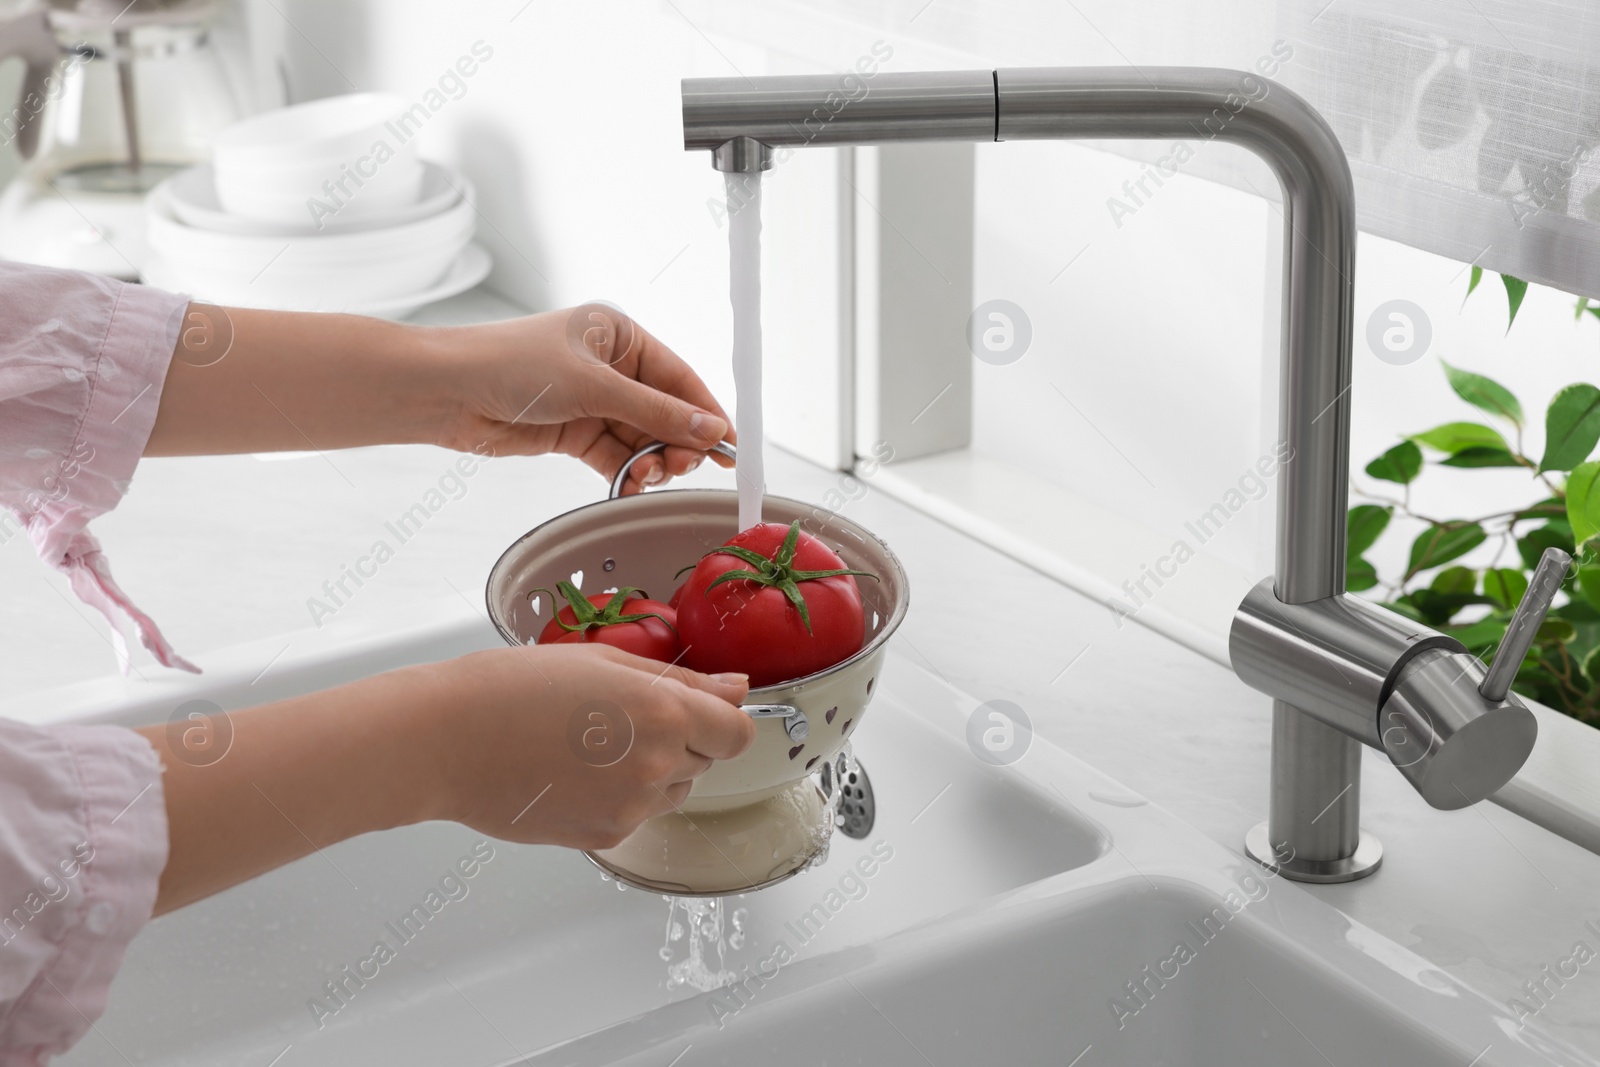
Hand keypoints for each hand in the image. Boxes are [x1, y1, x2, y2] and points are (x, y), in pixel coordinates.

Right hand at [141, 644, 753, 912]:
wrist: (443, 740)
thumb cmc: (512, 687)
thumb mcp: (603, 662)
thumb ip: (681, 680)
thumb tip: (737, 689)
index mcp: (663, 710)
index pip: (738, 732)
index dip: (720, 719)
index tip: (695, 708)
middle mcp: (656, 763)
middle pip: (704, 761)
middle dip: (678, 740)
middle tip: (616, 718)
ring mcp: (631, 807)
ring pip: (670, 791)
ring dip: (649, 770)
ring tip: (586, 745)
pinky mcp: (603, 836)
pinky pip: (635, 816)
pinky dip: (617, 797)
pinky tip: (569, 772)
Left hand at [429, 304, 734, 494]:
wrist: (447, 392)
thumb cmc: (512, 365)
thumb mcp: (593, 386)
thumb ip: (656, 413)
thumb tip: (711, 431)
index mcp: (619, 335)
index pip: (679, 377)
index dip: (706, 413)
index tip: (730, 447)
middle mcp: (610, 367)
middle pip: (665, 412)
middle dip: (677, 443)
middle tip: (678, 468)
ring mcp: (592, 401)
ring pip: (642, 440)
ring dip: (651, 463)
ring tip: (647, 477)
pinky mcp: (574, 433)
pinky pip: (616, 457)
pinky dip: (626, 474)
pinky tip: (629, 485)